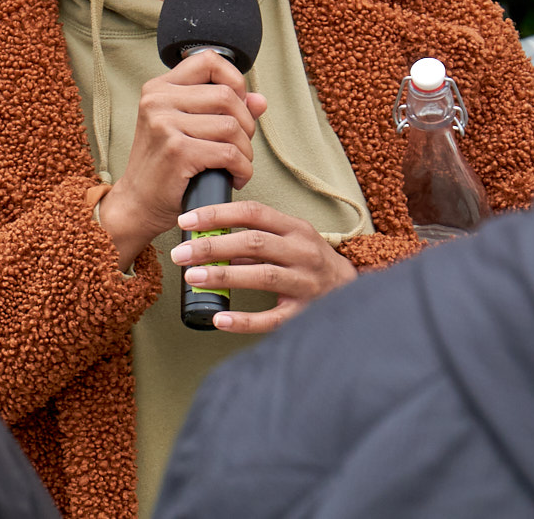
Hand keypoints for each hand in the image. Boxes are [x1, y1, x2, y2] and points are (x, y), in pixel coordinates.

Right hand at [96, 51, 267, 269]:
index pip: (208, 60)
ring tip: (238, 164)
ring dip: (246, 150)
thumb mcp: (188, 129)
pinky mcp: (177, 151)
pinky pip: (229, 153)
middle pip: (227, 96)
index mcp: (159, 88)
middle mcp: (158, 100)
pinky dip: (242, 168)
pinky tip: (235, 177)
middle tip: (241, 145)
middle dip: (246, 123)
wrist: (138, 203)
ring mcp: (165, 124)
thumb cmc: (164, 166)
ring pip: (232, 126)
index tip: (238, 104)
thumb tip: (260, 100)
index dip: (234, 79)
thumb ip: (223, 110)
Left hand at [170, 201, 356, 332]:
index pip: (253, 212)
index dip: (217, 214)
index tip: (186, 220)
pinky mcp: (304, 313)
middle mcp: (303, 252)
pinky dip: (244, 320)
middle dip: (212, 246)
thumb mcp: (290, 241)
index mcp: (296, 228)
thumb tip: (210, 245)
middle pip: (253, 243)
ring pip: (262, 276)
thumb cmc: (311, 262)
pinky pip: (271, 318)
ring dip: (224, 276)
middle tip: (180, 253)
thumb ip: (254, 242)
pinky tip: (220, 319)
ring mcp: (305, 282)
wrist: (353, 292)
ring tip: (192, 278)